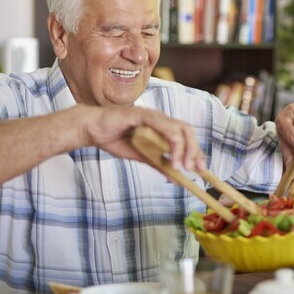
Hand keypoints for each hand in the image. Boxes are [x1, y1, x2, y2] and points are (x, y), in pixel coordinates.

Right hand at [82, 105, 205, 171]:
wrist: (92, 129)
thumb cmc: (115, 139)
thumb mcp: (142, 157)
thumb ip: (159, 165)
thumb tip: (177, 179)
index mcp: (163, 127)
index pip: (186, 136)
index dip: (196, 151)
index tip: (201, 169)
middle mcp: (161, 120)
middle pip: (187, 130)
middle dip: (194, 150)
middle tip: (194, 169)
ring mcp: (152, 116)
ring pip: (178, 129)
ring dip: (183, 148)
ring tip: (180, 167)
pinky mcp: (142, 114)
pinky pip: (161, 125)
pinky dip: (169, 141)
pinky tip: (169, 156)